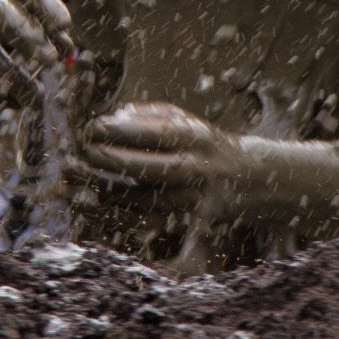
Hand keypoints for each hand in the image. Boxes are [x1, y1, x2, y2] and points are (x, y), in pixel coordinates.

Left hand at [70, 101, 248, 215]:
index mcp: (192, 136)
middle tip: (84, 152)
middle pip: (145, 167)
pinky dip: (130, 217)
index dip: (117, 131)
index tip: (92, 128)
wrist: (253, 178)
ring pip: (146, 199)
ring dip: (112, 192)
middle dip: (110, 160)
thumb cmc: (207, 144)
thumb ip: (150, 114)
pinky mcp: (194, 222)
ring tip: (85, 181)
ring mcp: (195, 196)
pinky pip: (157, 223)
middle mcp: (195, 166)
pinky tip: (107, 208)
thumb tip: (115, 116)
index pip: (148, 132)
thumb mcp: (187, 120)